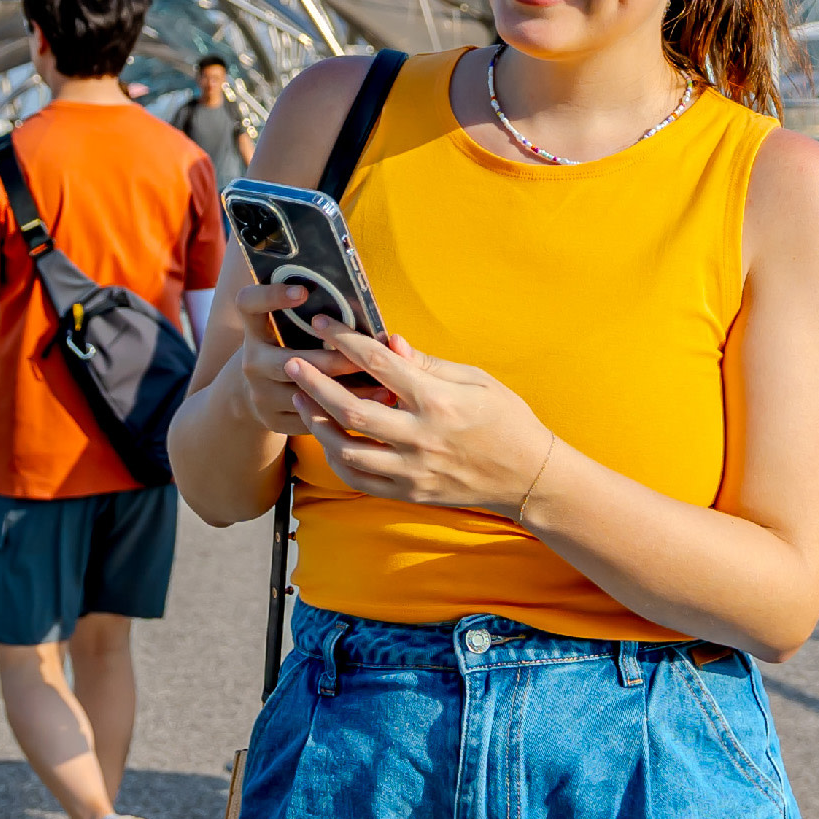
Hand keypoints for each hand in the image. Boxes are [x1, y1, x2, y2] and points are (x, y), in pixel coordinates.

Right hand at [224, 283, 373, 436]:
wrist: (256, 394)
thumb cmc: (288, 350)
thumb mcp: (290, 332)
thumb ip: (319, 320)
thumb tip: (373, 320)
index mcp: (255, 331)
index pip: (249, 304)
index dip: (271, 296)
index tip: (303, 291)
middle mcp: (252, 363)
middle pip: (288, 362)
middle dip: (330, 360)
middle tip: (366, 357)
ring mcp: (260, 396)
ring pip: (306, 396)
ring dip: (348, 392)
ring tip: (384, 388)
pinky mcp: (273, 421)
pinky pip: (311, 420)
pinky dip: (343, 415)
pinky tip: (372, 408)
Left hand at [288, 319, 552, 516]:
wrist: (527, 476)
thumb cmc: (505, 418)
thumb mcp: (475, 380)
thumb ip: (426, 363)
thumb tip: (386, 341)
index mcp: (438, 401)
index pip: (378, 363)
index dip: (345, 340)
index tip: (322, 325)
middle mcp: (421, 437)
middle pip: (350, 410)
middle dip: (314, 384)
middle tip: (291, 363)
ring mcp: (413, 470)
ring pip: (347, 450)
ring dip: (318, 423)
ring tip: (303, 400)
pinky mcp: (409, 492)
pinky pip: (359, 479)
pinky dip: (337, 458)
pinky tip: (328, 438)